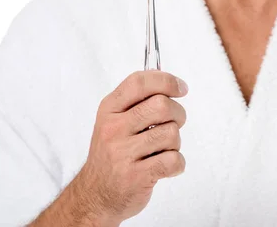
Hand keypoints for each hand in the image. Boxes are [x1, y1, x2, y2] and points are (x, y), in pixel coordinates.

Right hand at [74, 70, 187, 224]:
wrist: (95, 196)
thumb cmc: (112, 154)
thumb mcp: (113, 120)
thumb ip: (137, 101)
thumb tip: (171, 82)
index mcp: (109, 110)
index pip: (139, 82)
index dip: (166, 80)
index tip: (181, 88)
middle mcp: (113, 128)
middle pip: (161, 105)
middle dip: (178, 114)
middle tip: (173, 124)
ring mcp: (123, 153)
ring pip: (171, 133)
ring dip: (175, 142)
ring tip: (161, 150)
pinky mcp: (136, 176)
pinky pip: (174, 160)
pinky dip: (177, 164)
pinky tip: (164, 166)